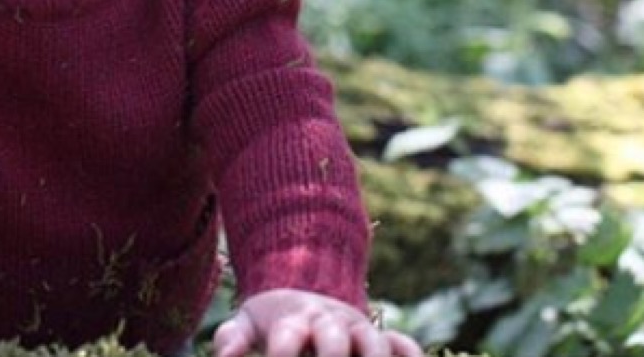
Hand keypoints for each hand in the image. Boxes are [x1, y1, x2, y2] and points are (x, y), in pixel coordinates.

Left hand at [214, 289, 422, 356]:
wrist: (308, 293)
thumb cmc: (272, 321)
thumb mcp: (246, 323)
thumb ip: (231, 340)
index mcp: (294, 319)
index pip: (287, 336)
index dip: (280, 355)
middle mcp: (329, 322)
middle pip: (334, 339)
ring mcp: (359, 330)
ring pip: (375, 344)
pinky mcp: (383, 338)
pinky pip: (405, 345)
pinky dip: (412, 355)